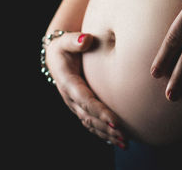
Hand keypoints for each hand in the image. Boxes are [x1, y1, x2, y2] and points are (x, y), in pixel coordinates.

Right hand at [45, 31, 127, 148]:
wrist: (57, 57)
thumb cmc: (64, 48)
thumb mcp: (65, 41)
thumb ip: (75, 40)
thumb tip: (86, 40)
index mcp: (68, 83)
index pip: (86, 100)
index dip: (100, 111)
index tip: (115, 121)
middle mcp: (71, 98)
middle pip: (89, 117)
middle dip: (106, 128)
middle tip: (124, 137)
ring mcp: (75, 105)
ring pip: (91, 124)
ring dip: (107, 135)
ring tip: (125, 143)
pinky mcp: (80, 108)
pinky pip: (91, 124)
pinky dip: (103, 133)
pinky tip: (116, 140)